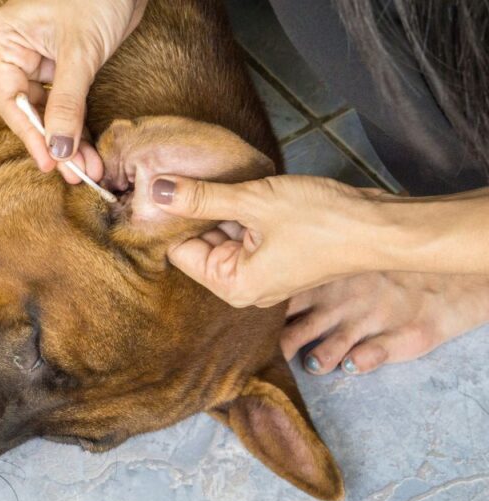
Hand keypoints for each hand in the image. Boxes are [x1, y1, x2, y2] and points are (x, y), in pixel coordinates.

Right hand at [0, 0, 146, 183]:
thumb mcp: (80, 52)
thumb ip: (67, 103)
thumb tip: (59, 148)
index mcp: (3, 42)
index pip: (10, 100)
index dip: (31, 135)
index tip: (51, 162)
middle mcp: (16, 53)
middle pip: (29, 112)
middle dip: (55, 144)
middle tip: (74, 174)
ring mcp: (39, 62)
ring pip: (49, 114)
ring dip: (70, 143)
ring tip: (88, 170)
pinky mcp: (64, 69)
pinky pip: (66, 106)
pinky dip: (79, 129)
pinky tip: (90, 153)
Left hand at [147, 174, 387, 307]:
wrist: (381, 226)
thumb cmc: (324, 220)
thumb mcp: (254, 201)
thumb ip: (202, 196)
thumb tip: (157, 190)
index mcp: (232, 286)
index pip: (180, 251)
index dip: (173, 219)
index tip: (167, 188)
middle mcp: (244, 287)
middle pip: (199, 244)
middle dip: (195, 213)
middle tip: (186, 176)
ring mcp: (262, 273)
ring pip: (222, 235)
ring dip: (218, 208)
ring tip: (215, 177)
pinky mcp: (277, 256)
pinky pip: (245, 233)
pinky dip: (240, 212)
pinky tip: (240, 187)